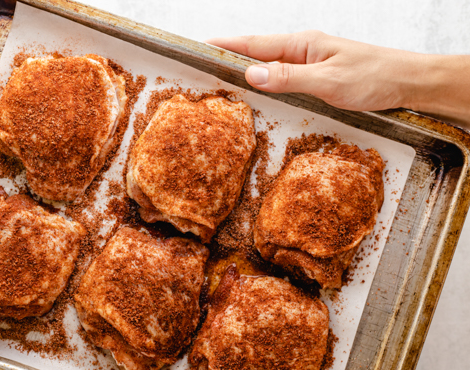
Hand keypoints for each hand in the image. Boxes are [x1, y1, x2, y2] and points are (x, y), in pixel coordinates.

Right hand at [207, 32, 469, 126]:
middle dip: (229, 56)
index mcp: (302, 44)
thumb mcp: (328, 80)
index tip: (200, 46)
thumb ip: (289, 76)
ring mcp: (309, 61)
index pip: (254, 43)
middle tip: (203, 65)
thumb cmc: (373, 78)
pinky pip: (282, 73)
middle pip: (257, 51)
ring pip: (269, 63)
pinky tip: (259, 87)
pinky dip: (265, 78)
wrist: (407, 82)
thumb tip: (251, 73)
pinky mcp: (316, 74)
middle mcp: (302, 49)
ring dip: (245, 68)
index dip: (226, 45)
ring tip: (222, 77)